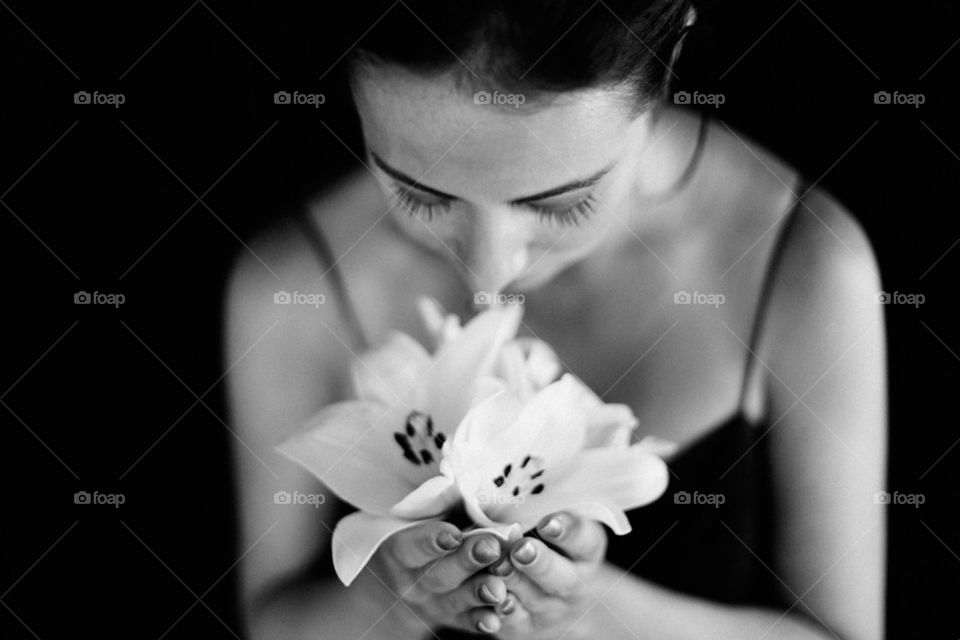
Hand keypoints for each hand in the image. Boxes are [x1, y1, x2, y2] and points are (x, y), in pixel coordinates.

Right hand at [360, 519, 509, 634]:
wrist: (390, 593)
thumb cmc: (414, 541)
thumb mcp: (416, 521)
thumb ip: (443, 505)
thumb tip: (469, 481)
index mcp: (400, 551)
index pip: (414, 545)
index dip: (433, 540)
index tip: (454, 534)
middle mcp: (412, 582)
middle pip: (439, 573)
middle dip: (467, 561)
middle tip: (490, 548)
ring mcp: (431, 605)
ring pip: (455, 601)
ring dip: (478, 593)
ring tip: (499, 587)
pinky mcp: (450, 620)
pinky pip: (466, 623)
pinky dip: (481, 622)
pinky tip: (496, 619)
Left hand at [486, 512, 606, 638]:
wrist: (549, 591)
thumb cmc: (545, 541)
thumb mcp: (553, 520)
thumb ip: (540, 505)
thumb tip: (516, 478)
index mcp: (586, 552)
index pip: (585, 541)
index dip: (568, 532)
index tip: (548, 522)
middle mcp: (575, 585)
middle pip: (563, 578)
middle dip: (540, 563)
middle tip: (520, 549)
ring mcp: (552, 610)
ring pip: (536, 600)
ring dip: (516, 584)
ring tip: (498, 566)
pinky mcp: (527, 629)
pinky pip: (515, 624)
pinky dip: (502, 613)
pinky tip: (491, 598)